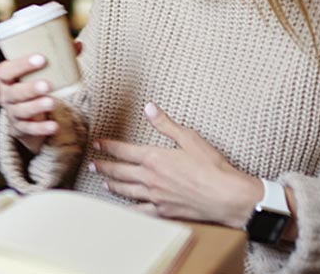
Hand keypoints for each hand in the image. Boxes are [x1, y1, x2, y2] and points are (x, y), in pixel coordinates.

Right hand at [0, 54, 59, 154]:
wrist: (25, 117)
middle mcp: (6, 96)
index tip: (41, 58)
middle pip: (14, 92)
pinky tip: (54, 126)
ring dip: (37, 106)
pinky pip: (29, 129)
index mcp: (6, 79)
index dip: (20, 64)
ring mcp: (12, 113)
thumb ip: (56, 59)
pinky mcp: (20, 129)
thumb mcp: (38, 74)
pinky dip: (41, 128)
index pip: (5, 70)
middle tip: (48, 84)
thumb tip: (77, 45)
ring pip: (21, 111)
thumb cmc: (31, 86)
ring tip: (53, 102)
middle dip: (30, 88)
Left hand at [90, 102, 261, 227]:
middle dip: (104, 167)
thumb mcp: (189, 138)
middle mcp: (150, 178)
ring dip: (113, 186)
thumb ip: (166, 124)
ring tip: (104, 184)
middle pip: (120, 172)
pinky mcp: (164, 211)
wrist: (227, 196)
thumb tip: (149, 108)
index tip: (97, 144)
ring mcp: (155, 197)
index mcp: (154, 158)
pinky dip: (129, 210)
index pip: (123, 150)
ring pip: (127, 191)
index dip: (108, 146)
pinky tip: (124, 210)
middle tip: (93, 165)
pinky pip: (141, 211)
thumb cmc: (211, 166)